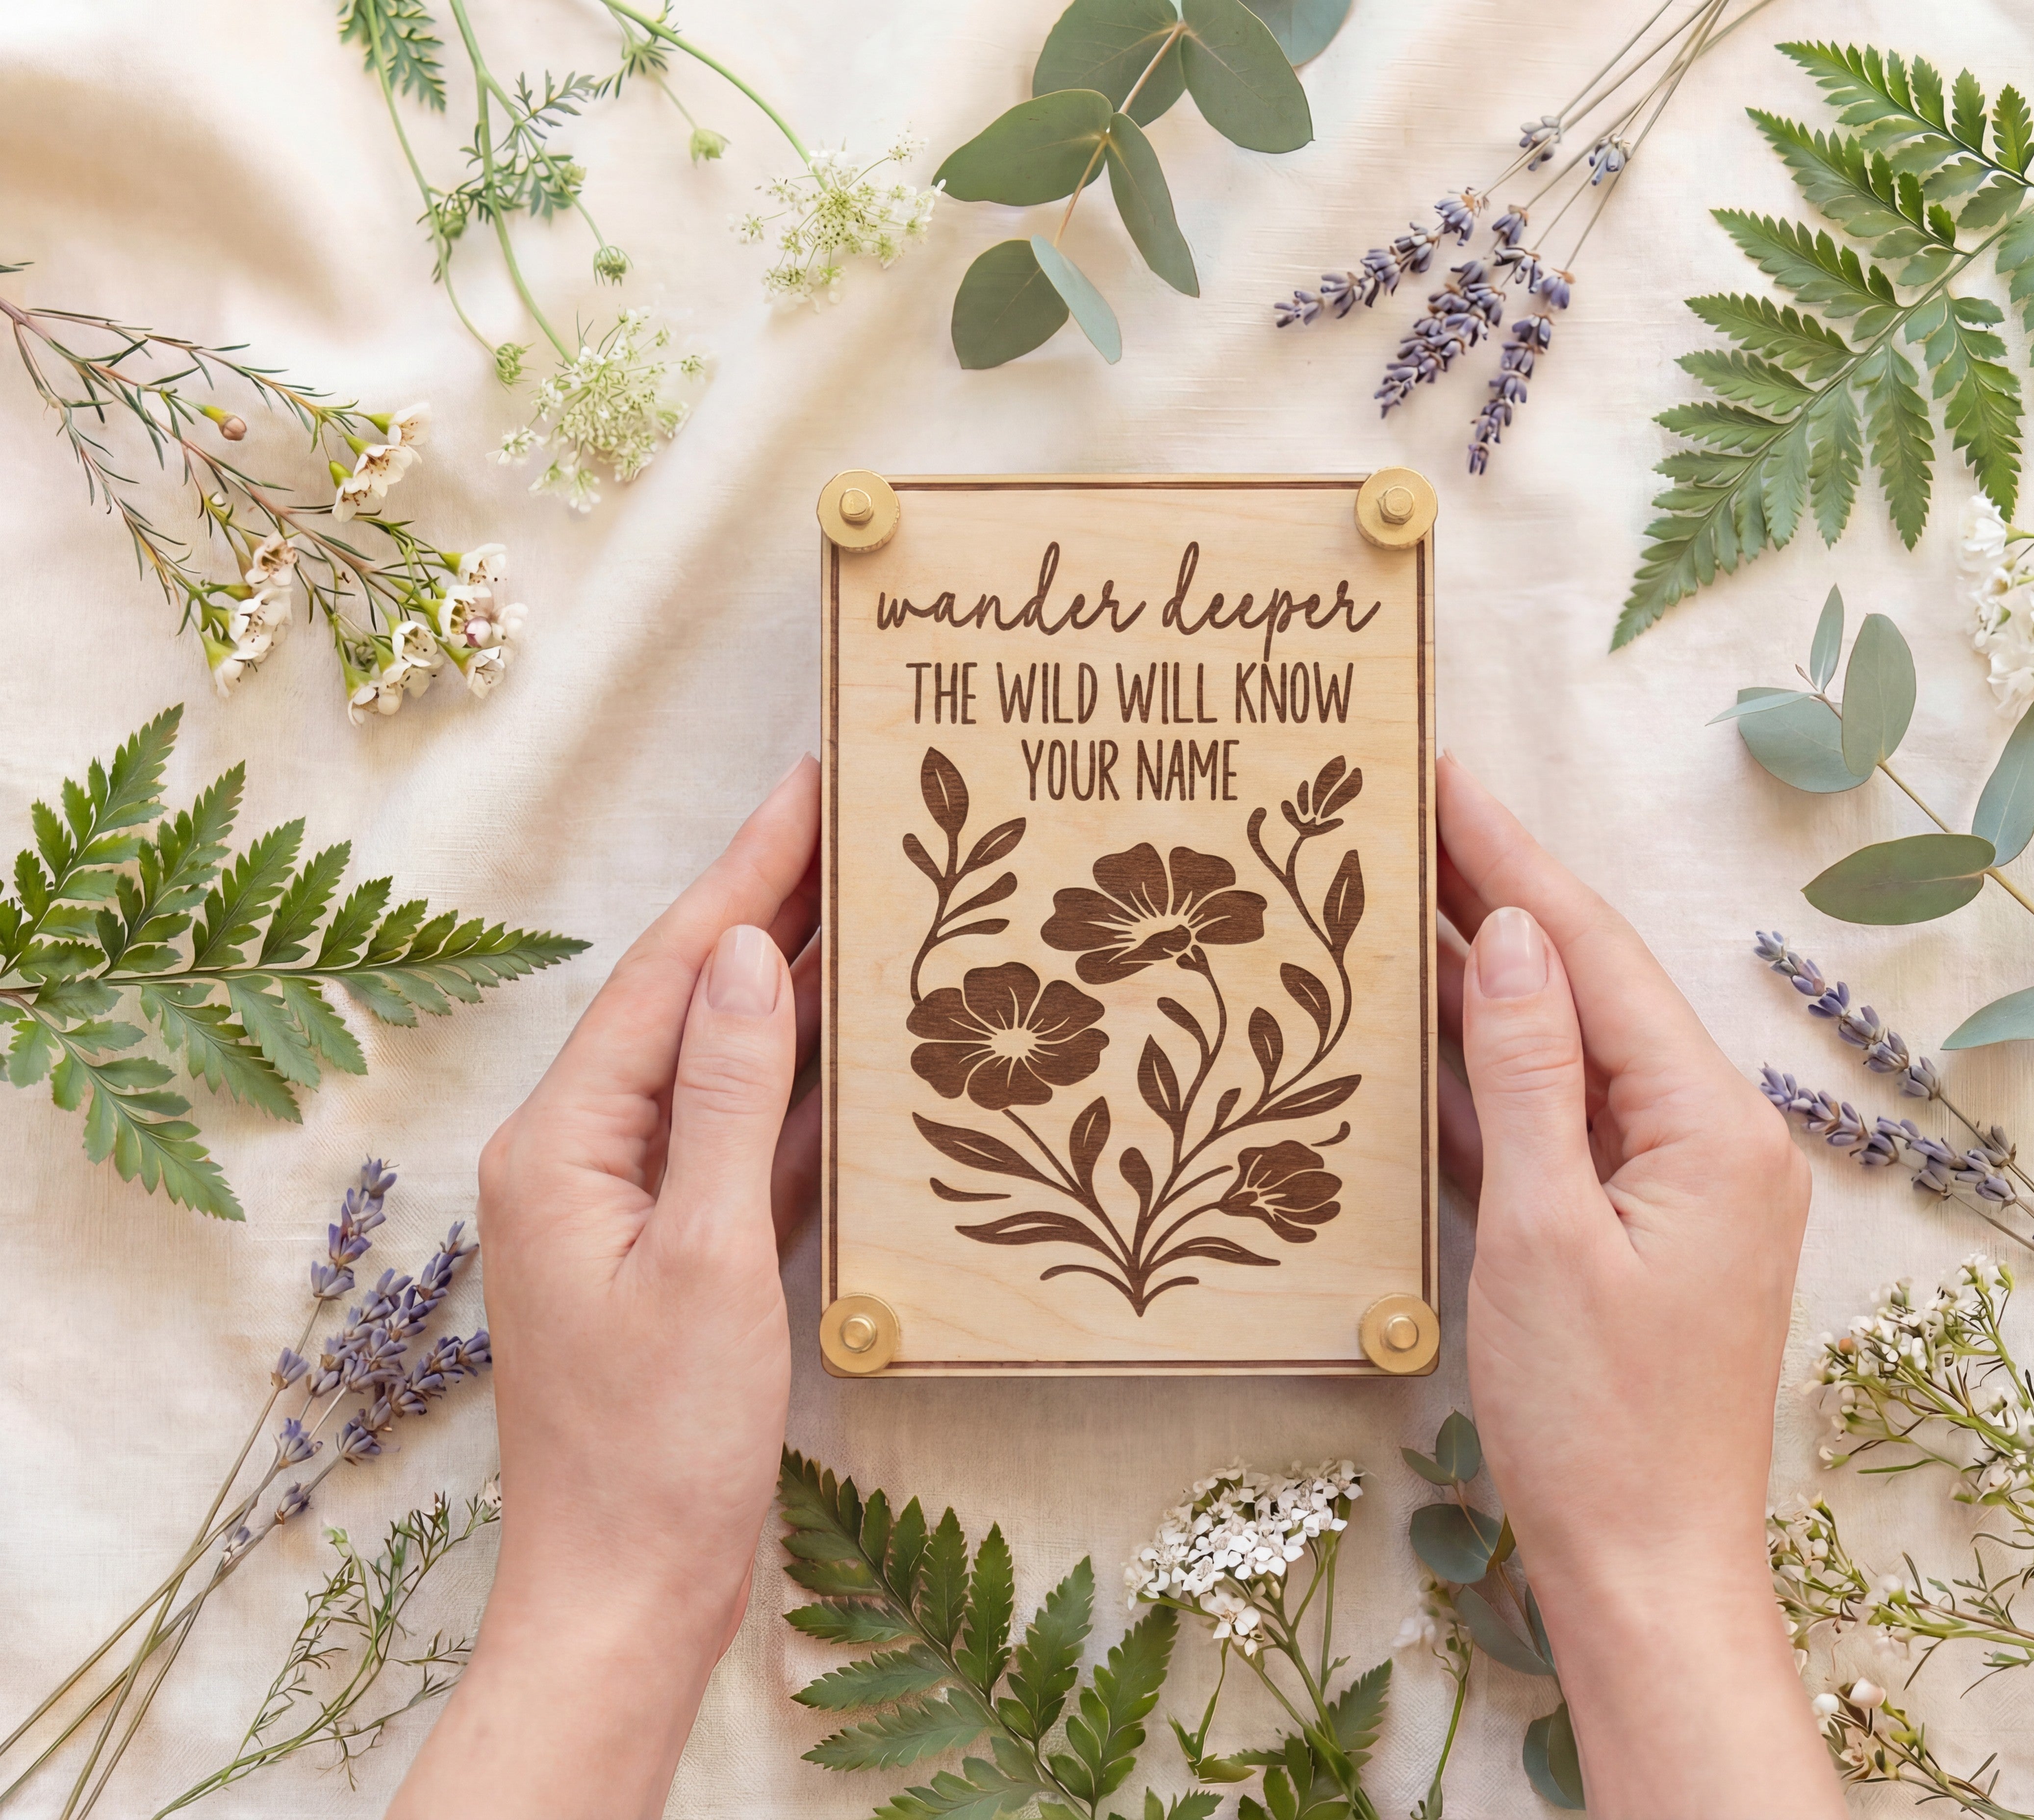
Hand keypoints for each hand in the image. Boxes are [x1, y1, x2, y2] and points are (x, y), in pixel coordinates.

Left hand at [390, 758, 821, 1819]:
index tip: (808, 782)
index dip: (746, 871)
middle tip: (857, 815)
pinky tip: (862, 1050)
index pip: (672, 972)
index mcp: (564, 1143)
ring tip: (876, 905)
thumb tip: (753, 959)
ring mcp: (631, 1204)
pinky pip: (745, 1142)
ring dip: (798, 991)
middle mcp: (584, 1155)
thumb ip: (729, 1101)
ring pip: (726, 1067)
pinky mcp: (677, 1252)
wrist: (628, 1593)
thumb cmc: (655, 1445)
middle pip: (694, 1002)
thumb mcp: (704, 1258)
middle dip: (774, 906)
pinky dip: (804, 1092)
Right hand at [1436, 755, 1841, 1817]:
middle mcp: (1704, 1134)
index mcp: (1708, 1124)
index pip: (1594, 952)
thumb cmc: (1598, 1419)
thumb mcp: (1547, 1234)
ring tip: (1398, 886)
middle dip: (1495, 891)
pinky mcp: (1625, 1225)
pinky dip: (1488, 1069)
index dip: (1514, 856)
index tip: (1446, 770)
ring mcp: (1666, 1181)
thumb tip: (1516, 936)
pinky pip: (1552, 1119)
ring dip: (1483, 972)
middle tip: (1407, 802)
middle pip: (1584, 982)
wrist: (1644, 1568)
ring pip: (1562, 1046)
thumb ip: (1532, 1075)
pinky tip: (1425, 1020)